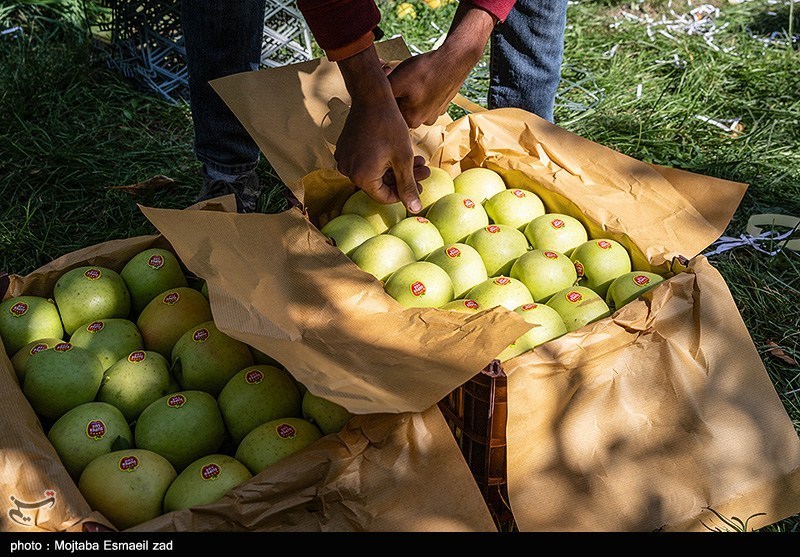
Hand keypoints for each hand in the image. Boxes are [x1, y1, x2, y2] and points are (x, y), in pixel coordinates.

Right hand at [336, 46, 426, 213]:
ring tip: (417, 160)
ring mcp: (344, 159)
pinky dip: (382, 160)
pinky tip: (399, 152)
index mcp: (362, 177)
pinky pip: (365, 161)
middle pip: (380, 184)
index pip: (384, 197)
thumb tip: (414, 210)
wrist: (371, 97)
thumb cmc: (389, 126)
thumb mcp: (403, 159)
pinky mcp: (345, 149)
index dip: (404, 193)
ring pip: (374, 172)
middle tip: (424, 170)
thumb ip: (408, 187)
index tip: (420, 185)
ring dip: (396, 168)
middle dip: (403, 178)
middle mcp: (348, 171)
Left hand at [387, 6, 495, 127]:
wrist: (455, 59)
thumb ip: (380, 93)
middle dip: (397, 93)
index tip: (388, 82)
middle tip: (398, 76)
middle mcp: (424, 122)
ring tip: (414, 77)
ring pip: (414, 103)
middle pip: (402, 109)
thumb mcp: (395, 81)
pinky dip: (423, 89)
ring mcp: (436, 114)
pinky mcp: (442, 104)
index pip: (390, 113)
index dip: (385, 96)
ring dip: (410, 92)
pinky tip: (425, 78)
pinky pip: (426, 99)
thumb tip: (369, 97)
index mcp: (411, 121)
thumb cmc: (425, 70)